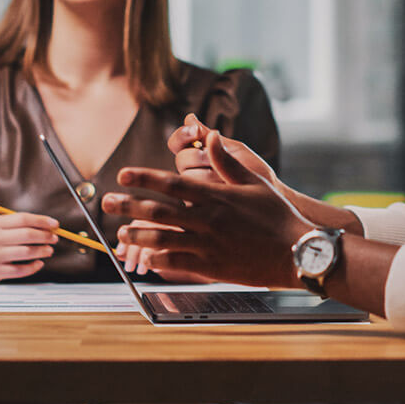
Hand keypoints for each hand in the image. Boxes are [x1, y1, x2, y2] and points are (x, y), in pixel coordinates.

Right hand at [0, 212, 59, 283]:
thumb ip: (15, 225)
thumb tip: (46, 226)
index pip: (22, 219)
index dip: (41, 221)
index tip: (54, 224)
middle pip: (25, 234)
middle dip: (44, 236)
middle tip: (54, 238)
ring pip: (25, 252)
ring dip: (41, 251)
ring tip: (49, 250)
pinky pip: (19, 270)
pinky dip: (33, 267)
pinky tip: (39, 263)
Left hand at [106, 130, 312, 288]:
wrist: (299, 252)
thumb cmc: (278, 216)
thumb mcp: (255, 182)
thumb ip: (226, 162)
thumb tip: (210, 135)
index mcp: (216, 196)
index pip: (170, 184)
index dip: (143, 178)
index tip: (122, 175)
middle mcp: (208, 219)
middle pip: (157, 211)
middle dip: (127, 205)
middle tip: (106, 202)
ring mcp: (208, 245)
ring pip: (162, 239)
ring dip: (137, 234)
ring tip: (120, 232)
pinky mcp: (212, 268)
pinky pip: (177, 264)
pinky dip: (157, 260)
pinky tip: (145, 258)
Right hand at [168, 113, 279, 186]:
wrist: (268, 195)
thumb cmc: (252, 169)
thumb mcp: (233, 149)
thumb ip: (210, 136)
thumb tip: (189, 117)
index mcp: (197, 155)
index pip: (177, 142)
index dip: (182, 135)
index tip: (195, 131)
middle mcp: (191, 171)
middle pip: (182, 159)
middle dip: (199, 156)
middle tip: (217, 159)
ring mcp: (193, 191)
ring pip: (187, 177)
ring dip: (207, 173)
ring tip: (225, 177)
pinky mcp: (197, 209)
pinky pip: (194, 196)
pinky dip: (209, 189)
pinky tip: (224, 188)